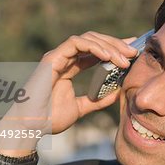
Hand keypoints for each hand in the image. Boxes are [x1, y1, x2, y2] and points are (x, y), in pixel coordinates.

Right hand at [0, 31, 136, 155]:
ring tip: (124, 58)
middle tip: (133, 53)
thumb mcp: (81, 108)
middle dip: (115, 45)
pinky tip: (108, 56)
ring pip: (87, 38)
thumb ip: (97, 100)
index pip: (94, 51)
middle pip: (94, 41)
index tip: (132, 53)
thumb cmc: (49, 119)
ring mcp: (57, 56)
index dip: (114, 49)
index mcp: (69, 68)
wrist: (31, 126)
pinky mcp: (53, 57)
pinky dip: (94, 46)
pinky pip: (76, 43)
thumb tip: (116, 93)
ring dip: (108, 45)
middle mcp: (64, 58)